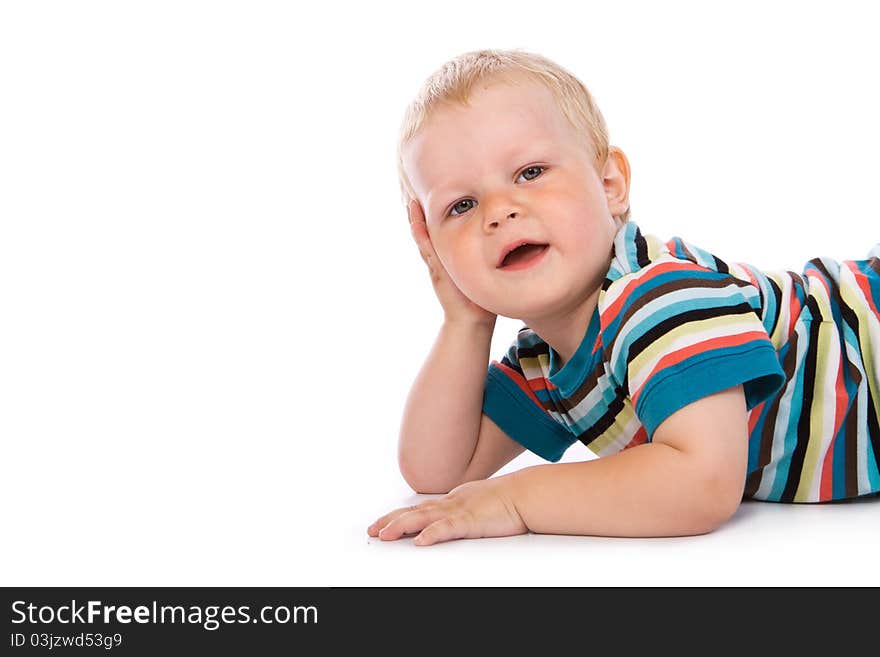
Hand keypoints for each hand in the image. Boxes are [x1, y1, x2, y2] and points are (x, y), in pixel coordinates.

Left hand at [366, 476, 527, 545]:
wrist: (526, 493)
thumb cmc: (509, 499)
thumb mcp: (479, 503)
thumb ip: (464, 511)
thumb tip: (454, 521)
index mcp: (453, 500)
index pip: (419, 508)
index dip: (399, 515)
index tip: (382, 523)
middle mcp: (451, 503)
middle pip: (413, 512)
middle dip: (390, 521)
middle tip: (372, 530)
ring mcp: (459, 511)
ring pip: (423, 519)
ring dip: (401, 526)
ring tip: (384, 535)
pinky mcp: (471, 521)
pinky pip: (447, 528)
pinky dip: (432, 534)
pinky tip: (420, 541)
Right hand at [408, 200, 496, 327]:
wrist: (473, 319)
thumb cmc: (481, 295)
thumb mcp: (486, 268)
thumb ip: (492, 255)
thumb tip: (511, 239)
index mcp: (450, 255)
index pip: (442, 229)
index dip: (438, 213)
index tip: (437, 194)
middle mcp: (441, 257)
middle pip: (428, 229)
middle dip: (422, 212)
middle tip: (413, 190)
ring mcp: (436, 263)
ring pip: (423, 236)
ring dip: (415, 219)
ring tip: (410, 200)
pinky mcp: (437, 269)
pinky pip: (426, 248)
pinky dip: (419, 234)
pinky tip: (415, 221)